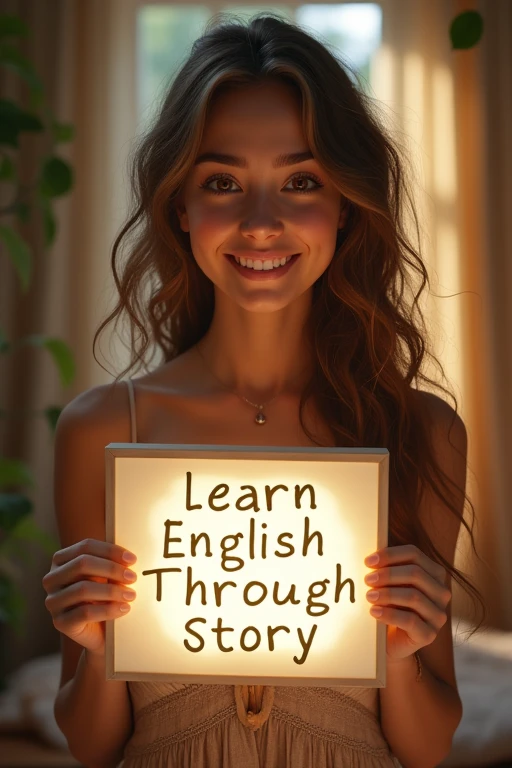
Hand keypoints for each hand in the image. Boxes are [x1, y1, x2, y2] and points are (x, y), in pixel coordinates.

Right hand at [42, 539, 137, 656]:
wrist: (100, 631)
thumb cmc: (103, 596)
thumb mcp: (106, 576)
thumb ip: (111, 563)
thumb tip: (128, 559)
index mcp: (61, 560)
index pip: (85, 547)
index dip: (110, 550)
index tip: (132, 559)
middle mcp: (52, 579)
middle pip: (82, 564)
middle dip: (111, 569)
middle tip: (132, 577)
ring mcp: (53, 601)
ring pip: (83, 589)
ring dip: (112, 591)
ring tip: (131, 595)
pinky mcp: (60, 622)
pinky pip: (85, 613)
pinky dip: (108, 610)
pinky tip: (123, 609)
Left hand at [364, 544, 450, 662]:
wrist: (391, 640)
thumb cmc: (391, 605)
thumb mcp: (392, 583)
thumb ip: (387, 568)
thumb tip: (370, 558)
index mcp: (434, 574)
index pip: (414, 554)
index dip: (390, 555)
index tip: (368, 561)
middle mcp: (441, 593)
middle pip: (416, 574)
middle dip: (388, 574)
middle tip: (367, 579)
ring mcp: (438, 615)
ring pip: (414, 597)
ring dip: (387, 594)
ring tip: (369, 596)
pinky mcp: (429, 634)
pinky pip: (410, 621)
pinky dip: (389, 614)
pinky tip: (374, 612)